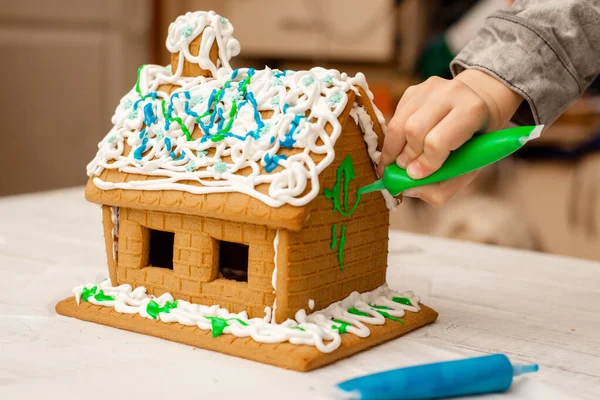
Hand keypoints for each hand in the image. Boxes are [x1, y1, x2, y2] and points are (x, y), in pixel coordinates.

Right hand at [378, 69, 522, 205]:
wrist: (479, 103)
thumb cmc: (473, 142)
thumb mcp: (468, 169)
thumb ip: (440, 188)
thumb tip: (406, 187)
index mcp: (472, 111)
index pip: (437, 142)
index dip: (424, 163)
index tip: (415, 176)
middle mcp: (450, 93)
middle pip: (413, 130)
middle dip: (405, 156)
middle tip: (404, 170)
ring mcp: (429, 88)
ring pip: (398, 123)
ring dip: (393, 149)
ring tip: (398, 161)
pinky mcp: (413, 90)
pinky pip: (394, 117)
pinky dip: (394, 137)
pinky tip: (404, 145)